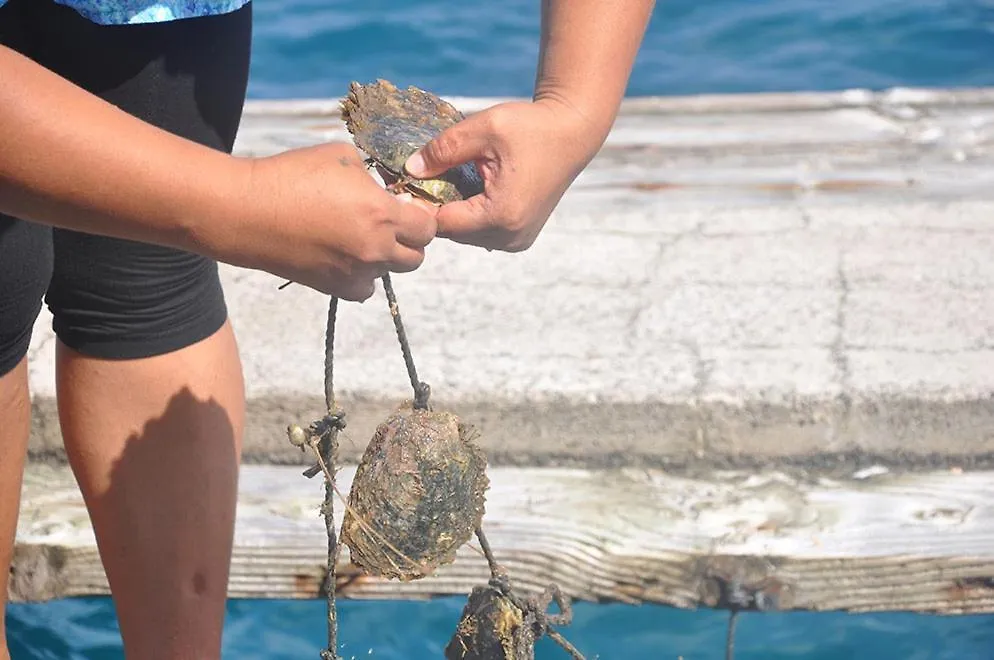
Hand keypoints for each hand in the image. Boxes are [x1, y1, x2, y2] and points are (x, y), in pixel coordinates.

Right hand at [224, 143, 437, 299]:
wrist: (247, 212)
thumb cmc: (292, 175)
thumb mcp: (342, 157)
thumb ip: (374, 176)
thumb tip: (388, 191)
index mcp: (382, 214)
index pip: (428, 228)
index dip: (422, 217)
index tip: (406, 207)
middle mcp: (375, 249)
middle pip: (416, 257)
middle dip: (409, 240)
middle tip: (389, 224)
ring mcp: (355, 273)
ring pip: (390, 272)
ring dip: (385, 257)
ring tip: (361, 237)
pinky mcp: (334, 288)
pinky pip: (365, 289)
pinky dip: (362, 276)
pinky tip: (347, 257)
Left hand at [403, 100, 605, 251]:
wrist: (572, 133)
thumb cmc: (532, 127)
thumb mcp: (484, 129)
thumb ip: (443, 150)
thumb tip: (410, 169)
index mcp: (501, 214)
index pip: (442, 223)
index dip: (421, 203)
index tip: (408, 182)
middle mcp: (510, 236)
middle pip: (452, 232)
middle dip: (437, 206)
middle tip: (427, 176)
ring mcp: (517, 241)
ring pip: (465, 235)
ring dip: (454, 211)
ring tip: (449, 180)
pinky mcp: (521, 237)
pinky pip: (482, 232)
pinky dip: (471, 215)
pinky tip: (471, 189)